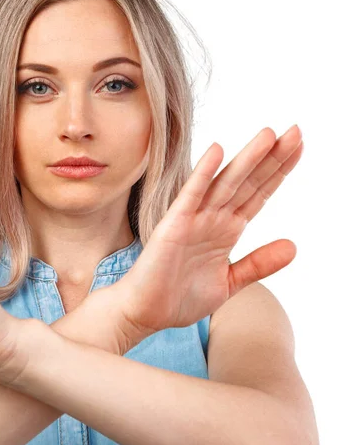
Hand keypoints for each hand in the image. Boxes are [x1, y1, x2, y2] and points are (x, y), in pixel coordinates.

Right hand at [117, 125, 303, 344]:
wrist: (146, 313)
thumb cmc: (180, 297)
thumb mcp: (230, 282)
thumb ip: (259, 263)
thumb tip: (294, 246)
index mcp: (227, 230)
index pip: (258, 194)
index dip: (278, 171)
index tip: (299, 147)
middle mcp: (213, 219)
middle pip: (247, 183)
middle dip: (272, 158)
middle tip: (296, 131)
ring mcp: (193, 220)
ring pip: (226, 184)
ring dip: (247, 159)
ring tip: (270, 135)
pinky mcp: (173, 226)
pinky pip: (191, 196)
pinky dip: (203, 174)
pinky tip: (217, 151)